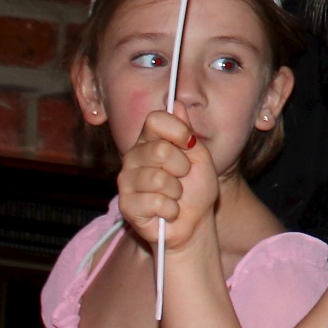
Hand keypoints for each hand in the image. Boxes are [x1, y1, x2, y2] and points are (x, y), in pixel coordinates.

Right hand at [118, 108, 216, 254]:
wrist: (194, 223)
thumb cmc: (196, 190)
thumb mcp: (200, 157)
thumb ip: (187, 132)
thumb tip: (177, 103)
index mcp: (151, 140)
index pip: (155, 119)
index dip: (177, 130)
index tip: (190, 143)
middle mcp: (134, 156)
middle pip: (158, 149)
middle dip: (182, 166)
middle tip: (183, 176)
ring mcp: (127, 181)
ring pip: (158, 178)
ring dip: (177, 191)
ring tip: (175, 196)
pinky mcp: (126, 205)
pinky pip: (155, 202)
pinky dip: (171, 209)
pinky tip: (168, 211)